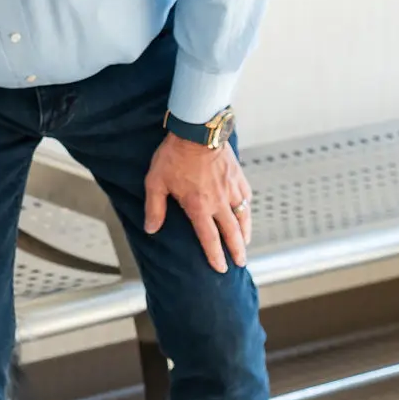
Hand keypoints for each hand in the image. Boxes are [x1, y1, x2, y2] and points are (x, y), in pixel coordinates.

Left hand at [144, 133, 251, 272]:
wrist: (198, 130)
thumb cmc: (174, 155)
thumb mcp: (156, 182)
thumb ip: (155, 208)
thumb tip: (151, 229)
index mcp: (199, 207)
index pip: (209, 239)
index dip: (215, 256)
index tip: (220, 268)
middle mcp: (219, 202)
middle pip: (231, 233)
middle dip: (236, 251)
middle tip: (239, 263)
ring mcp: (231, 189)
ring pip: (242, 217)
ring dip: (244, 233)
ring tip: (245, 244)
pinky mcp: (237, 176)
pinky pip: (246, 198)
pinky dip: (247, 210)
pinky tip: (246, 213)